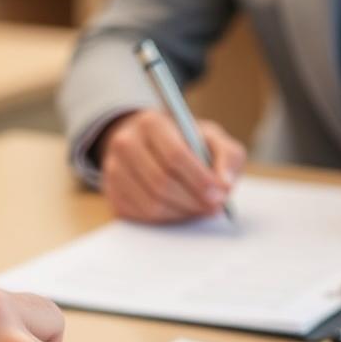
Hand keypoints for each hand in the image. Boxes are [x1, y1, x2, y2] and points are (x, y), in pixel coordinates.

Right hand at [98, 110, 246, 222]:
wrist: (150, 144)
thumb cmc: (186, 142)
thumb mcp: (212, 138)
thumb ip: (227, 157)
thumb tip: (224, 185)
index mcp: (151, 123)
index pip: (174, 156)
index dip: (199, 180)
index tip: (219, 195)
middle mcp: (126, 144)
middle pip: (161, 183)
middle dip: (193, 200)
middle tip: (214, 207)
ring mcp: (114, 170)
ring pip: (151, 204)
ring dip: (182, 213)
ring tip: (200, 208)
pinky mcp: (113, 194)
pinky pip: (141, 216)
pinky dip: (167, 219)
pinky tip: (181, 210)